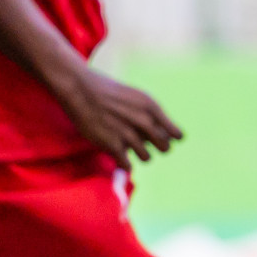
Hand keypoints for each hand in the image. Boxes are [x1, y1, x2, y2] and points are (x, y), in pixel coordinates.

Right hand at [54, 65, 182, 170]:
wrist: (82, 90)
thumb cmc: (109, 93)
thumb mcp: (136, 98)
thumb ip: (150, 114)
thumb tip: (165, 134)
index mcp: (152, 107)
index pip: (174, 134)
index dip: (172, 138)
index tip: (168, 139)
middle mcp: (144, 122)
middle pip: (164, 147)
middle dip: (159, 148)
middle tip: (150, 145)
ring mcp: (129, 135)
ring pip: (146, 157)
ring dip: (141, 155)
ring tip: (131, 148)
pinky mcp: (113, 146)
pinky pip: (127, 165)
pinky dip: (124, 164)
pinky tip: (120, 157)